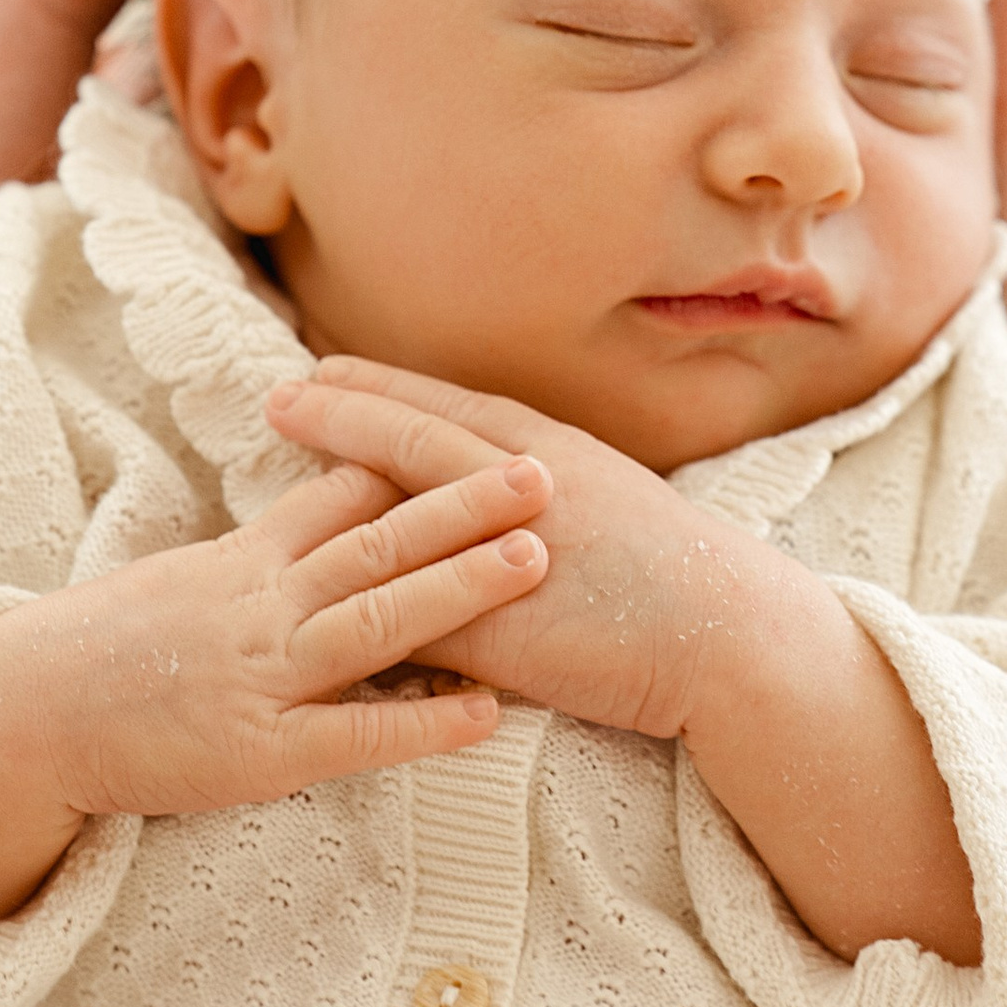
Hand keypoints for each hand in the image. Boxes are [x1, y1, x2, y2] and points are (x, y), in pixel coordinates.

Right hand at [0, 453, 554, 924]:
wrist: (23, 717)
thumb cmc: (107, 650)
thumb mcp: (185, 578)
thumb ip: (262, 548)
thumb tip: (332, 503)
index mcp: (242, 562)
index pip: (339, 497)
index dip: (416, 467)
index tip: (488, 436)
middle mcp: (258, 607)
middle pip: (375, 543)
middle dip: (462, 507)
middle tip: (541, 475)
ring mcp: (261, 676)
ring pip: (374, 620)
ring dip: (459, 587)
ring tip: (537, 558)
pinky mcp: (258, 752)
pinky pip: (352, 734)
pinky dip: (420, 723)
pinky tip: (488, 714)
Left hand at [264, 358, 768, 735]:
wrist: (730, 636)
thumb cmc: (681, 576)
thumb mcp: (611, 502)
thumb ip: (542, 492)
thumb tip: (488, 483)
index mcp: (551, 455)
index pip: (446, 409)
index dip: (380, 389)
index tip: (325, 370)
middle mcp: (524, 489)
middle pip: (411, 440)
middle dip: (339, 415)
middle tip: (277, 398)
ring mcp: (508, 555)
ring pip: (400, 516)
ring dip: (332, 500)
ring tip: (276, 490)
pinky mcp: (500, 628)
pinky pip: (414, 615)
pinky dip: (361, 604)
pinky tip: (307, 602)